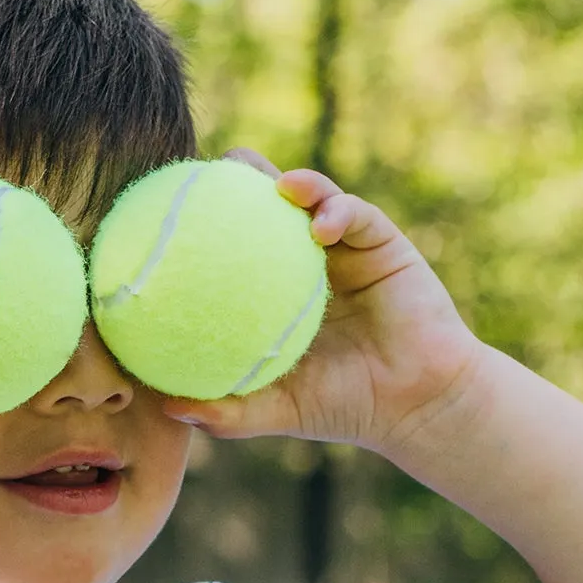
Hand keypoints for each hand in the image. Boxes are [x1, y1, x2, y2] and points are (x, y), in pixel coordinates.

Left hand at [162, 152, 484, 450]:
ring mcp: (345, 246)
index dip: (205, 222)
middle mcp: (306, 259)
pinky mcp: (382, 242)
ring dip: (291, 183)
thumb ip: (228, 410)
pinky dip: (337, 213)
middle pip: (268, 205)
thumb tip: (167, 408)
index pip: (234, 243)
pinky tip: (320, 225)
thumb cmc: (345, 407)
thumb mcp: (279, 409)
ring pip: (313, 197)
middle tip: (211, 172)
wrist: (414, 403)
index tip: (170, 210)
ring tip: (272, 184)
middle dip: (240, 179)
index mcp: (276, 289)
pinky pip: (356, 215)